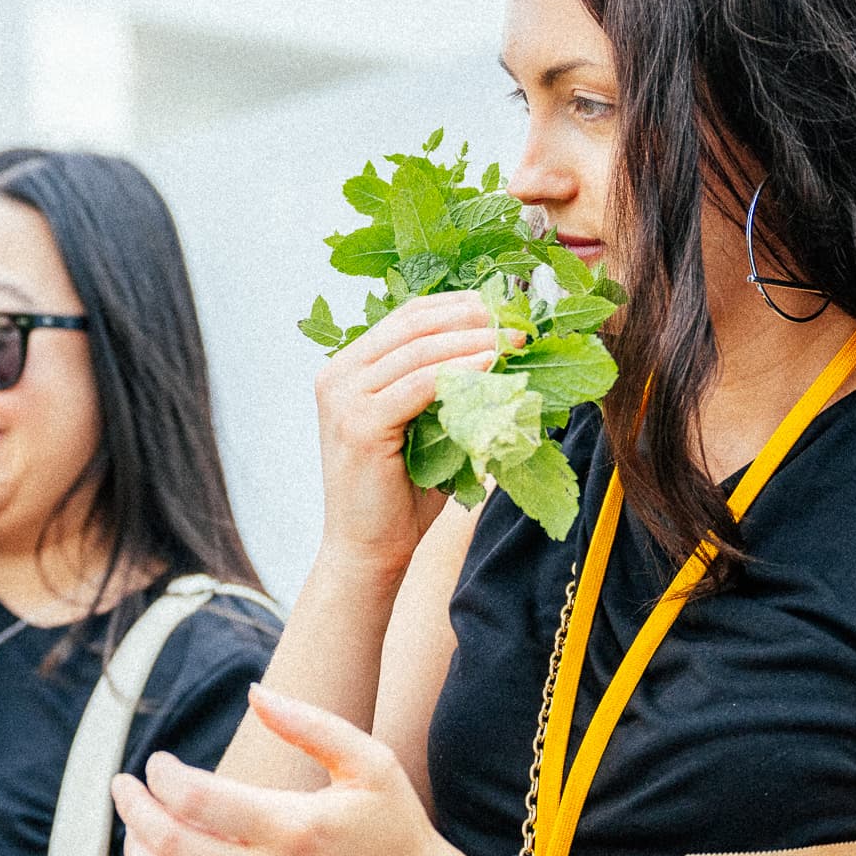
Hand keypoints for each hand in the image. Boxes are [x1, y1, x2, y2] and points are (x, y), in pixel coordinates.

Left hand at [114, 684, 489, 855]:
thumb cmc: (396, 830)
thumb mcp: (369, 762)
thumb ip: (310, 723)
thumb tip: (252, 692)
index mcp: (293, 828)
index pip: (195, 799)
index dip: (162, 776)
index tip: (159, 762)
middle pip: (169, 843)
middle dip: (133, 808)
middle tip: (123, 786)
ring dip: (138, 852)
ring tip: (136, 825)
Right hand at [314, 293, 515, 578]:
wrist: (369, 550)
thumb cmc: (401, 493)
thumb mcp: (424, 426)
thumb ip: (445, 387)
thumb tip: (504, 349)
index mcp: (348, 368)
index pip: (408, 316)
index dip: (459, 306)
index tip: (505, 307)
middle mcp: (338, 375)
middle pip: (413, 324)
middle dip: (471, 317)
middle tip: (517, 321)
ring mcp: (343, 397)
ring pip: (419, 350)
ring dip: (474, 341)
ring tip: (514, 342)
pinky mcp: (360, 423)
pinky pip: (419, 384)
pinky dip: (459, 371)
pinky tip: (491, 366)